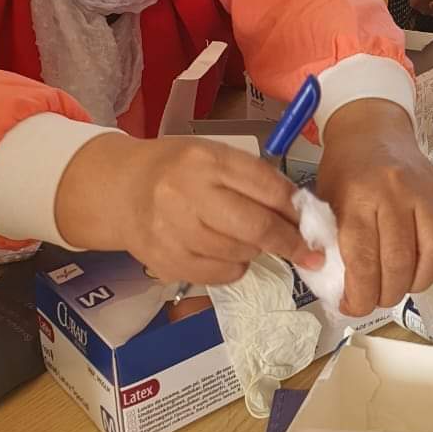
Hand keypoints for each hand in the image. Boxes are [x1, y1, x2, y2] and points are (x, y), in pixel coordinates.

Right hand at [56, 135, 324, 285]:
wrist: (120, 190)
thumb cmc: (176, 169)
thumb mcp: (212, 157)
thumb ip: (251, 179)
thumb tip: (299, 211)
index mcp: (205, 160)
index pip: (264, 185)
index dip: (294, 207)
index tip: (313, 222)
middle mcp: (187, 194)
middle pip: (255, 226)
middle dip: (290, 241)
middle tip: (309, 252)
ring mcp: (173, 231)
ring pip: (240, 253)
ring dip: (258, 251)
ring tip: (253, 240)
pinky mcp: (165, 261)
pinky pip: (219, 274)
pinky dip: (235, 267)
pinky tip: (228, 253)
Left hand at [316, 99, 432, 315]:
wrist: (371, 129)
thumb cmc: (344, 170)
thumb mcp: (325, 203)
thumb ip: (330, 243)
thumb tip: (339, 289)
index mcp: (359, 197)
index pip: (364, 261)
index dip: (360, 296)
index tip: (352, 307)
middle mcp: (396, 193)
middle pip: (400, 261)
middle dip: (387, 293)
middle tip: (377, 297)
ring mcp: (426, 190)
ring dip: (420, 280)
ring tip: (405, 285)